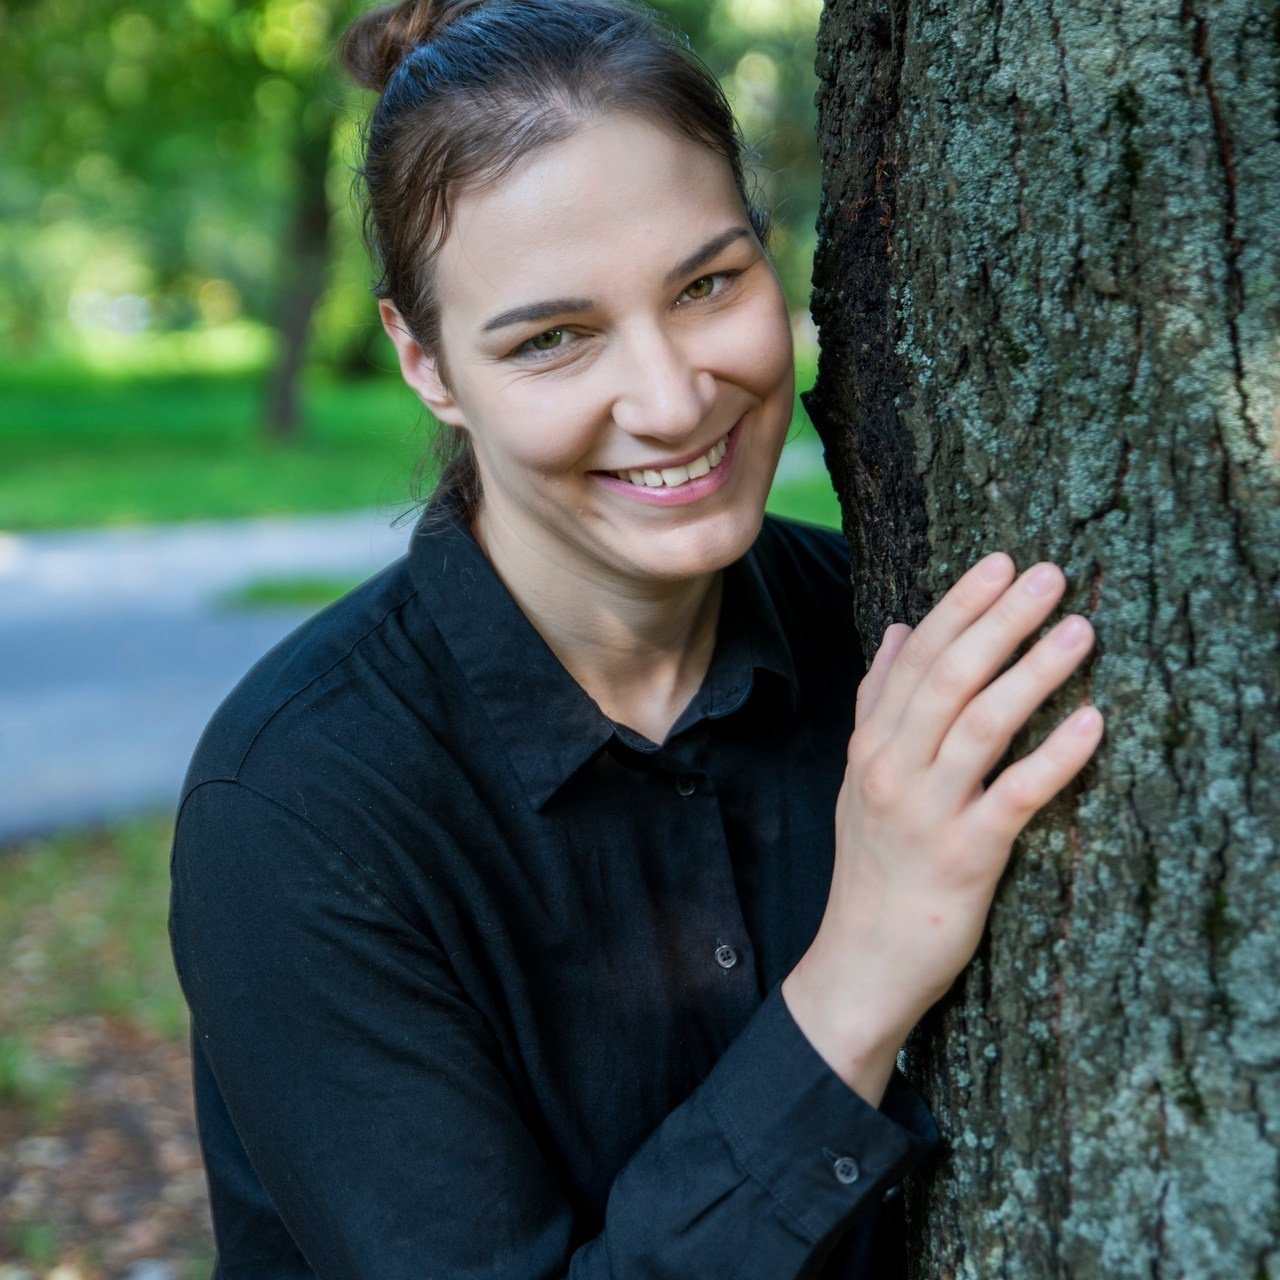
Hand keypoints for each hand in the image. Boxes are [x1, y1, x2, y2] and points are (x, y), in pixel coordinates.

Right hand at [782, 554, 1103, 1103]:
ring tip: (1080, 630)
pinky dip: (1055, 758)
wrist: (861, 958)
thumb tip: (900, 627)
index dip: (961, 605)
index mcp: (872, 744)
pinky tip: (1093, 723)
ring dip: (1033, 672)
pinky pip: (1014, 797)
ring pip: (982, 725)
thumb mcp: (860, 775)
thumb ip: (878, 701)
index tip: (1001, 562)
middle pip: (950, 678)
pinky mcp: (966, 857)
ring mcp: (926, 812)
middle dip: (1001, 620)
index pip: (917, 657)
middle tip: (1052, 575)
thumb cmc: (873, 864)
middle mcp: (893, 768)